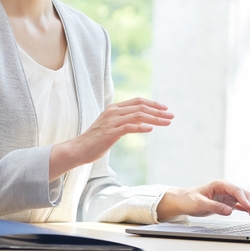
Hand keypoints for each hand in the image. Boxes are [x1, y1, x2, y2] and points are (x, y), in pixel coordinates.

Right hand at [51, 98, 172, 179]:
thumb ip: (125, 121)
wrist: (78, 149)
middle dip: (158, 111)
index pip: (137, 101)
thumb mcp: (112, 127)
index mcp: (114, 108)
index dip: (153, 104)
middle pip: (140, 107)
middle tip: (171, 116)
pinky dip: (141, 127)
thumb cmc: (96, 140)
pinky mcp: (110, 132)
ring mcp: (112, 121)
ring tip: (166, 122)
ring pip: (138, 115)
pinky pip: (129, 127)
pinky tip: (151, 129)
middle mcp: (113, 111)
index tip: (165, 108)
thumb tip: (142, 121)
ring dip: (154, 118)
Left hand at [156, 180, 249, 220]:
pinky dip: (247, 210)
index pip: (236, 190)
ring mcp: (228, 195)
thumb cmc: (189, 199)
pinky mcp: (227, 202)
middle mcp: (226, 188)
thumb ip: (214, 206)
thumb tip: (229, 210)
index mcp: (220, 184)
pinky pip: (240, 205)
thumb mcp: (200, 203)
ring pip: (244, 200)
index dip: (245, 199)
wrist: (183, 201)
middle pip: (243, 195)